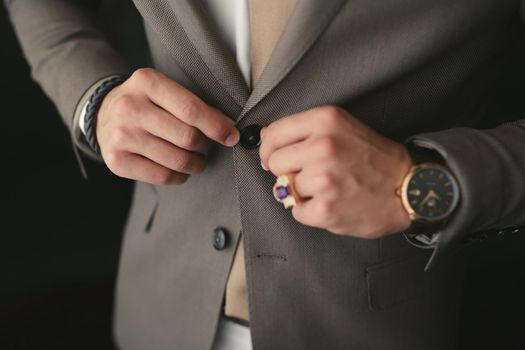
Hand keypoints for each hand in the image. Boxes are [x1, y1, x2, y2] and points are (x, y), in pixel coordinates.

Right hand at [96, 68, 239, 184]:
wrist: (104, 114)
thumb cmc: (147, 103)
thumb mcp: (166, 91)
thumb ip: (195, 105)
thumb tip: (229, 127)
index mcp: (146, 82)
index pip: (191, 109)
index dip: (217, 126)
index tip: (232, 136)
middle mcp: (130, 107)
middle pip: (187, 137)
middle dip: (205, 146)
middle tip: (205, 146)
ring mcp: (121, 135)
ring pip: (177, 160)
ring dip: (195, 164)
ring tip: (196, 159)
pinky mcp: (117, 160)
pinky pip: (163, 177)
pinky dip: (180, 176)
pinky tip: (179, 170)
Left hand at [259, 106, 412, 238]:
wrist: (409, 188)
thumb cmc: (376, 159)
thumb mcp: (343, 127)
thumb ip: (305, 131)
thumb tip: (267, 140)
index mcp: (325, 121)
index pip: (273, 133)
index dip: (270, 149)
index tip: (275, 157)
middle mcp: (323, 146)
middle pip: (275, 162)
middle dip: (287, 171)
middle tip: (310, 174)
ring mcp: (324, 179)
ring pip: (285, 188)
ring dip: (302, 192)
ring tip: (329, 188)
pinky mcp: (326, 209)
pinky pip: (296, 211)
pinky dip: (310, 212)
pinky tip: (331, 203)